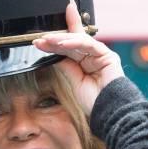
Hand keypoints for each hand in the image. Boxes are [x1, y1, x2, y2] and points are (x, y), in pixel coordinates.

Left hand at [32, 0, 123, 116]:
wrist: (109, 111)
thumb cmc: (94, 101)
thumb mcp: (74, 82)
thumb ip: (66, 66)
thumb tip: (54, 55)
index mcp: (85, 63)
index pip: (68, 48)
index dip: (55, 43)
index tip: (39, 41)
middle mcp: (93, 56)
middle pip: (72, 41)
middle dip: (55, 39)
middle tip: (39, 37)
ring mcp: (101, 54)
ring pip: (79, 41)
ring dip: (61, 39)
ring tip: (46, 40)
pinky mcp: (108, 55)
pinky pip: (89, 45)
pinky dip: (75, 43)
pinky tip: (62, 44)